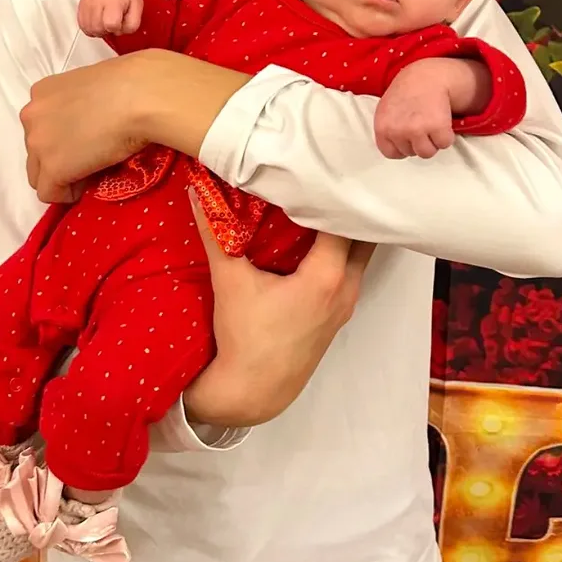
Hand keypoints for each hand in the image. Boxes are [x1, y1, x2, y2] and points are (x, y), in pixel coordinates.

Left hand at [21, 54, 151, 202]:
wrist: (139, 98)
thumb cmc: (128, 84)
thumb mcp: (92, 86)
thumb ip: (79, 105)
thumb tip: (91, 122)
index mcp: (41, 92)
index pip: (40, 127)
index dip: (63, 139)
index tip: (87, 141)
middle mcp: (31, 116)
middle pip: (36, 152)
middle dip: (59, 158)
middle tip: (90, 157)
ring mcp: (38, 143)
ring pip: (39, 175)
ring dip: (63, 176)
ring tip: (92, 170)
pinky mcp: (52, 168)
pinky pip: (50, 194)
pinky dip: (68, 194)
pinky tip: (89, 184)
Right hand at [77, 0, 143, 37]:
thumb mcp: (138, 11)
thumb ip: (131, 26)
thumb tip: (118, 32)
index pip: (111, 24)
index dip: (117, 28)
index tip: (120, 21)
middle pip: (97, 28)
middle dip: (107, 30)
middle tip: (113, 22)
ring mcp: (87, 1)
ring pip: (88, 29)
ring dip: (98, 30)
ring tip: (106, 21)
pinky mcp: (81, 4)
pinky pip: (82, 25)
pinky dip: (91, 28)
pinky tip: (98, 21)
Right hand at [183, 190, 374, 426]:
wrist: (252, 392)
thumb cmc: (245, 337)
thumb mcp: (230, 281)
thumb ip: (216, 232)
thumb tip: (197, 192)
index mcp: (327, 275)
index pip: (343, 220)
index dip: (333, 192)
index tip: (322, 169)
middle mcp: (346, 288)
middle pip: (364, 237)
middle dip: (350, 209)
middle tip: (333, 181)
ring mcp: (345, 304)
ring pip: (360, 257)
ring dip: (349, 232)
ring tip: (328, 203)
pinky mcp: (337, 316)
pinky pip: (351, 273)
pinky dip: (343, 253)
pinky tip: (321, 240)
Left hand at [374, 60, 455, 159]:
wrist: (427, 75)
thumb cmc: (406, 92)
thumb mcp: (386, 110)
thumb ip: (388, 129)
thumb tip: (396, 148)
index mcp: (382, 127)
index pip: (391, 153)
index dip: (402, 146)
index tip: (408, 136)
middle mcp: (397, 131)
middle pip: (411, 153)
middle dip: (417, 141)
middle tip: (421, 122)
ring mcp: (417, 130)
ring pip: (427, 152)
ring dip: (432, 141)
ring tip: (430, 122)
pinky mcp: (437, 127)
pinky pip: (444, 144)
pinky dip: (446, 135)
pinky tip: (441, 120)